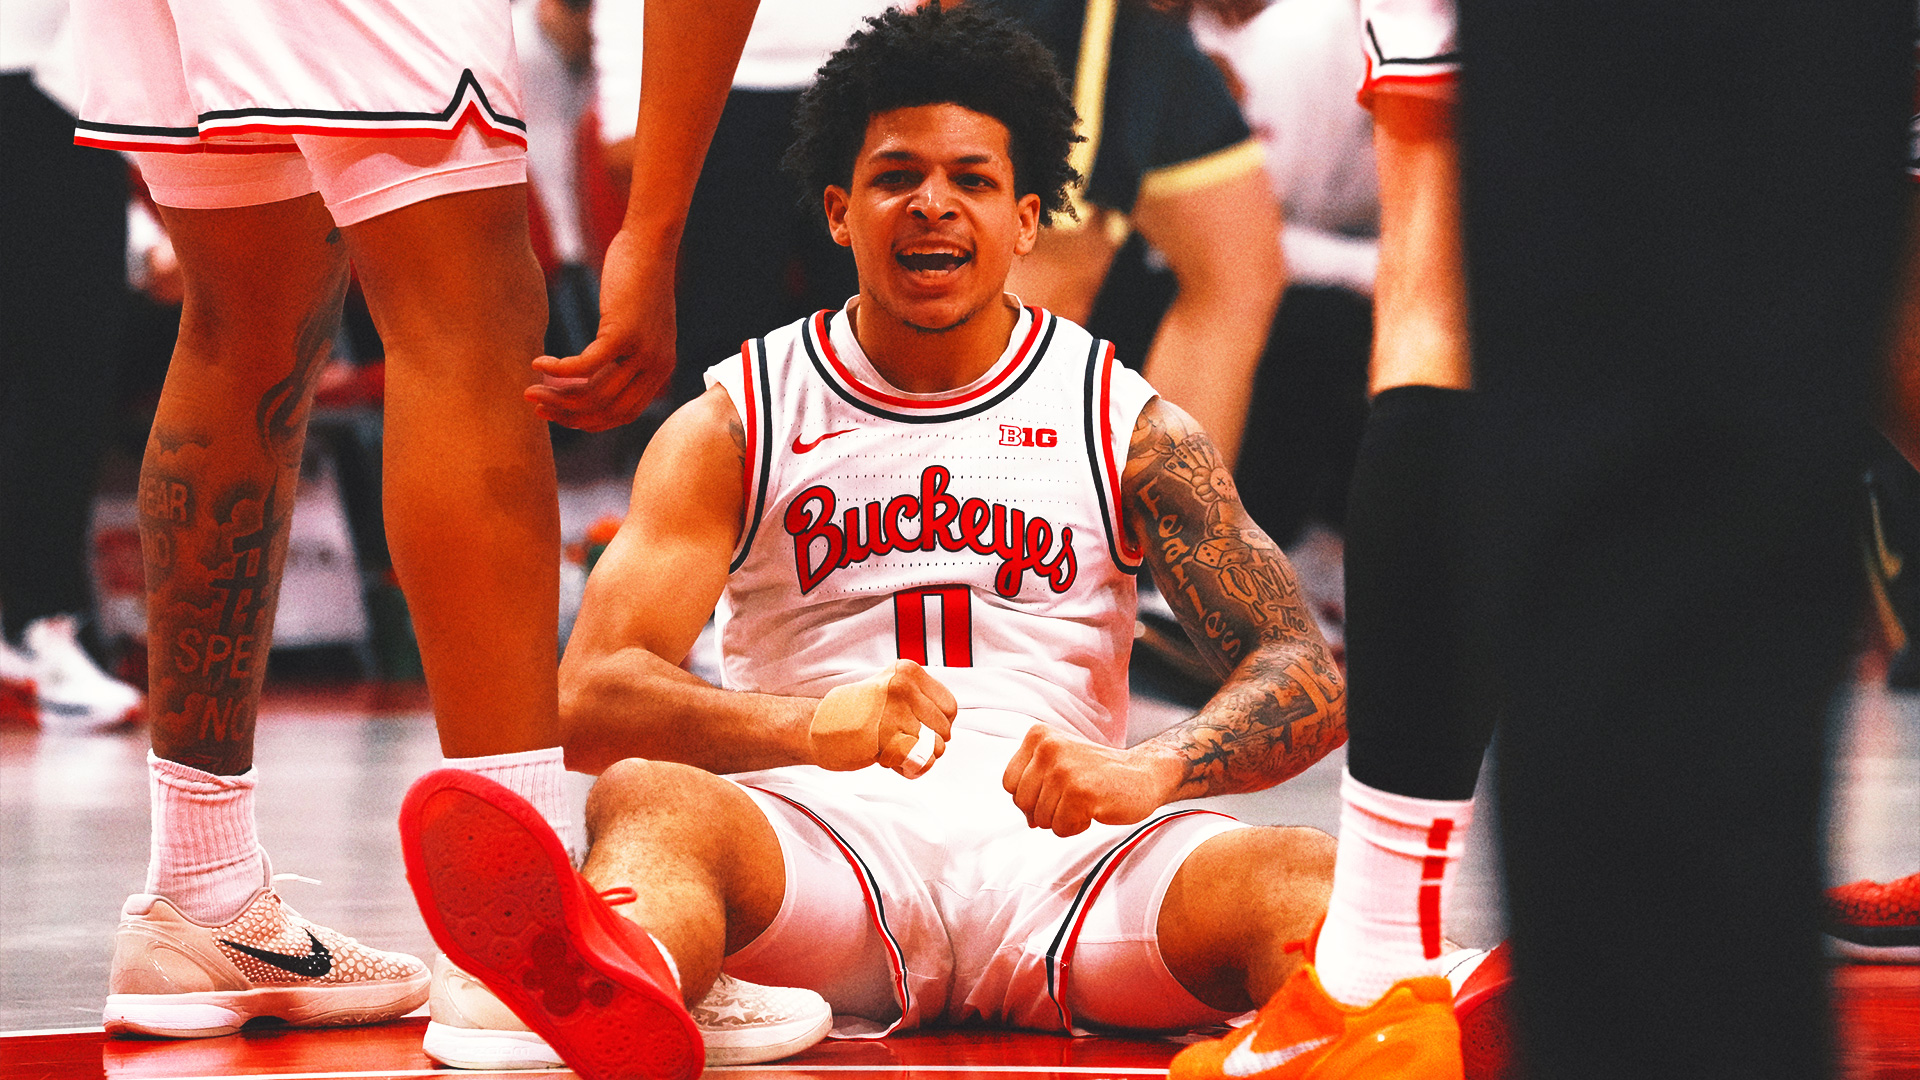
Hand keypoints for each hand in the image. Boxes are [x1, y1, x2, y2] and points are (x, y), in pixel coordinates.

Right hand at [526, 226, 677, 430]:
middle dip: (569, 415)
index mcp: (661, 370)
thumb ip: (623, 355)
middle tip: (538, 408)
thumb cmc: (638, 280)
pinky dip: (558, 370)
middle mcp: (656, 366)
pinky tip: (538, 363)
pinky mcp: (622, 334)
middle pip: (607, 410)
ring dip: (558, 397)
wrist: (650, 244)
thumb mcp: (636, 325)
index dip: (589, 420)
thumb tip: (590, 377)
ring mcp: (642, 352)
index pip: (623, 413)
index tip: (560, 415)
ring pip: (594, 393)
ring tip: (531, 390)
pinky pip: (584, 367)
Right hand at [809, 660, 957, 776]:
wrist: (812, 728)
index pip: (949, 708)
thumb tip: (948, 729)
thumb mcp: (889, 692)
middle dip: (925, 744)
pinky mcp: (884, 736)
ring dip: (914, 757)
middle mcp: (902, 686)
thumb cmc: (854, 715)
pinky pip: (920, 761)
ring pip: (935, 748)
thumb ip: (919, 701)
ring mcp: (894, 710)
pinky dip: (908, 769)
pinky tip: (887, 761)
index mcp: (907, 671)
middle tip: (895, 741)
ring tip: (888, 748)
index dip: (936, 726)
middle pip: (944, 730)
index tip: (913, 729)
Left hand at [1001, 724, 1180, 836]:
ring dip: (1064, 819)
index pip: (1009, 783)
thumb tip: (1026, 819)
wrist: (1145, 773)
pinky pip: (1061, 829)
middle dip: (1045, 810)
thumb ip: (1034, 782)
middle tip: (1073, 797)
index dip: (1031, 796)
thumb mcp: (1059, 761)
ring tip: (1086, 801)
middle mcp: (1048, 748)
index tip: (1055, 790)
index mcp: (1039, 736)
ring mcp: (1064, 770)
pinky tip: (1094, 809)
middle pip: (1022, 803)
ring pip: (1041, 819)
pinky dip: (1077, 827)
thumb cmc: (1100, 772)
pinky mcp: (1080, 792)